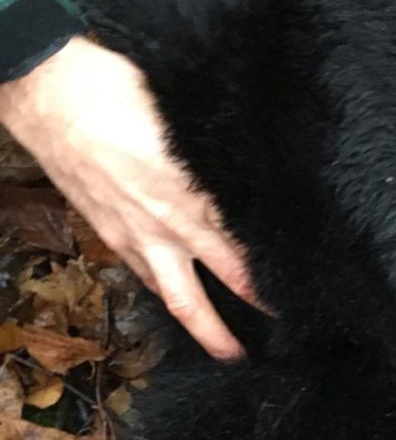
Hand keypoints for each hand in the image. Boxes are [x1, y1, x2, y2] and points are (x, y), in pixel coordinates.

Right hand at [0, 36, 259, 358]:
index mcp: (196, 192)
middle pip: (225, 285)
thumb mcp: (184, 113)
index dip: (277, 272)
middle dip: (255, 312)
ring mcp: (136, 235)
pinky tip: (179, 301)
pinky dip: (167, 296)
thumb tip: (257, 161)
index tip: (307, 286)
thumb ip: (220, 149)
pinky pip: (145, 278)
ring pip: (180, 298)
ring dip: (206, 329)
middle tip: (286, 340)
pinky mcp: (109, 234)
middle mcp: (170, 224)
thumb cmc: (115, 87)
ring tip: (228, 352)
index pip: (248, 248)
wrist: (44, 88)